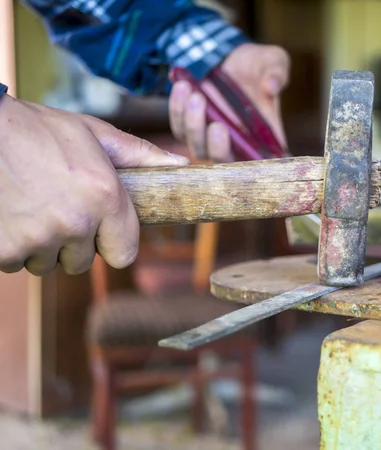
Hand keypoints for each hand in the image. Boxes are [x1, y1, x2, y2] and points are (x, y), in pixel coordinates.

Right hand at [0, 95, 188, 275]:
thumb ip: (140, 154)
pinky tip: (11, 214)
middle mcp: (75, 223)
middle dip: (73, 242)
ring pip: (48, 264)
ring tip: (32, 207)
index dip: (112, 243)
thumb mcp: (94, 133)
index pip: (124, 255)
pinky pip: (15, 263)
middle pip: (83, 262)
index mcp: (105, 198)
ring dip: (42, 246)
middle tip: (57, 208)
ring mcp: (38, 238)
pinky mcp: (3, 248)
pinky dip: (12, 246)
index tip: (100, 229)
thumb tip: (181, 164)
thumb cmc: (37, 129)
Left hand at [169, 43, 289, 161]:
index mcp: (264, 136)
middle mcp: (237, 143)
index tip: (253, 155)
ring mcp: (211, 137)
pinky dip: (177, 110)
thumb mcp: (274, 60)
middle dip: (218, 147)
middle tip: (217, 124)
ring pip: (198, 148)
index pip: (265, 162)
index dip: (260, 168)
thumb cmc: (257, 63)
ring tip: (194, 93)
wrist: (228, 55)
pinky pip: (179, 128)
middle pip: (225, 162)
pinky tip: (182, 87)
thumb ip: (277, 73)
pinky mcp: (190, 126)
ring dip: (193, 124)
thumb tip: (271, 86)